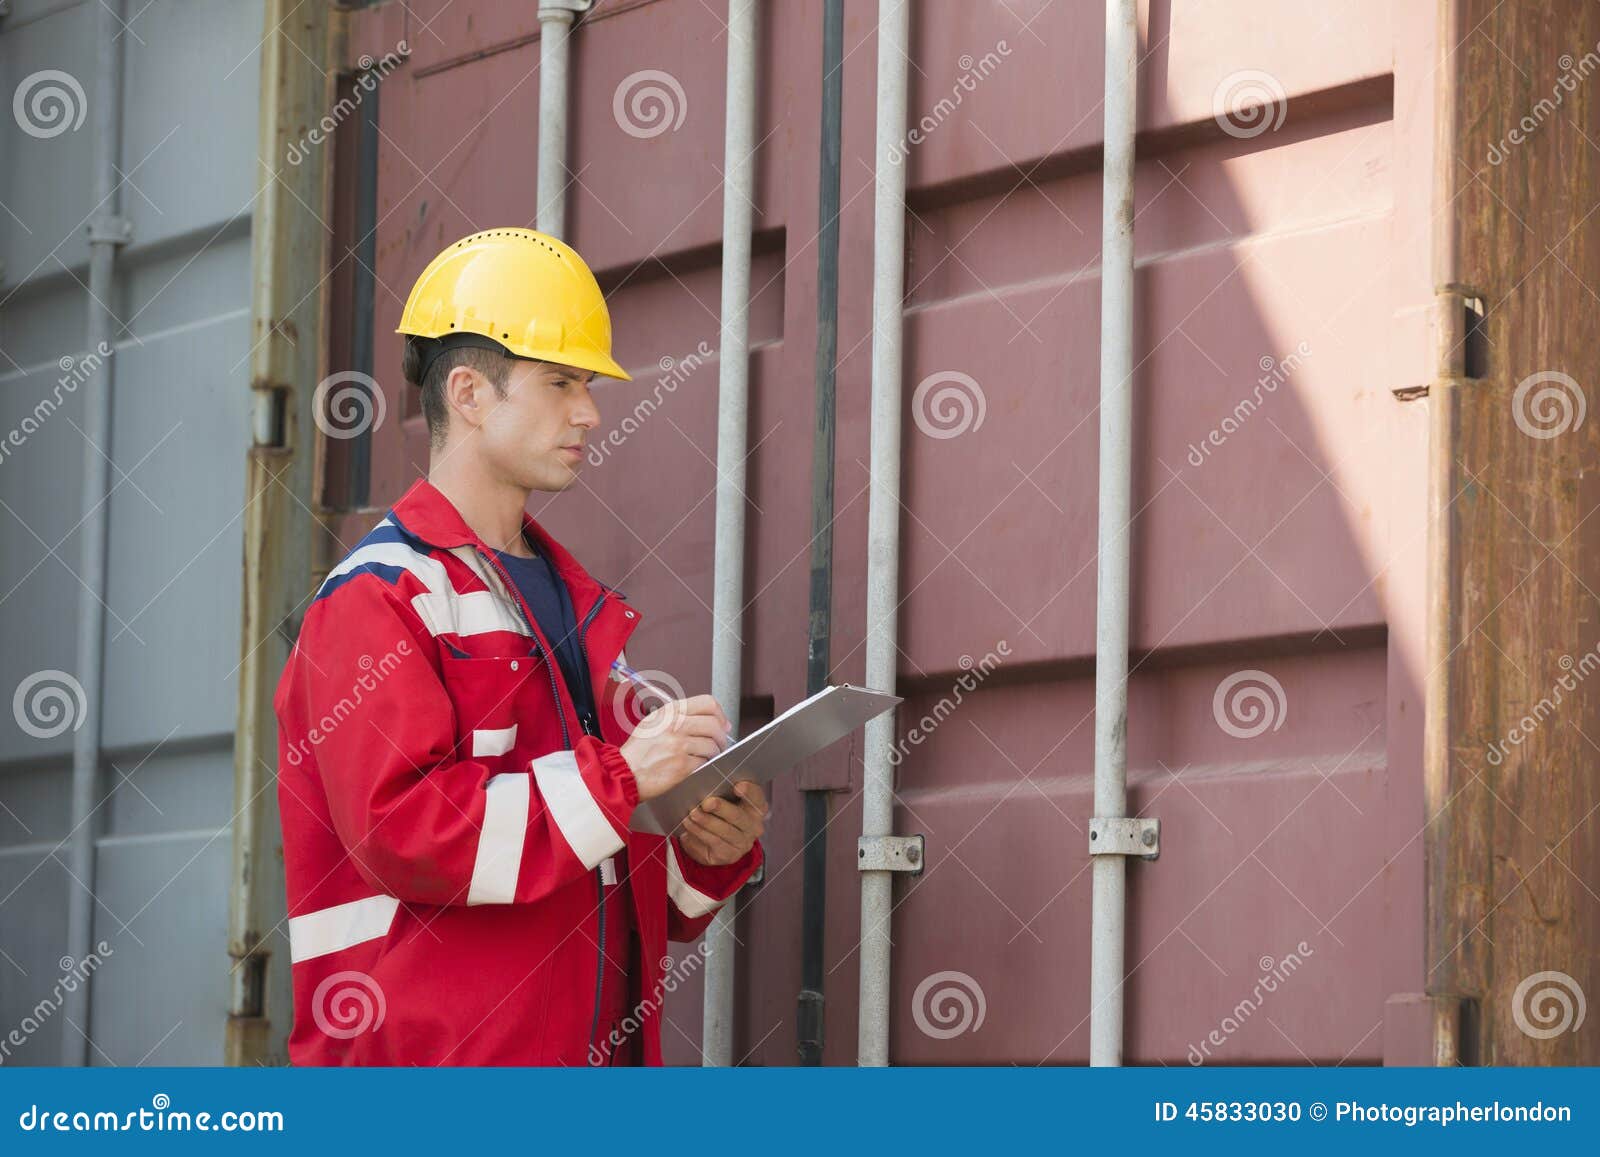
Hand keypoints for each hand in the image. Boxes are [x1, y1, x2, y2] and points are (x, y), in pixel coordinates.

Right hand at [618, 694, 732, 800]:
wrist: (623, 772)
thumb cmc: (638, 751)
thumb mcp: (654, 722)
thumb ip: (679, 717)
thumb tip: (710, 719)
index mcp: (670, 711)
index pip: (708, 703)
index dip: (720, 714)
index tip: (723, 724)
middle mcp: (675, 725)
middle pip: (714, 724)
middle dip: (721, 736)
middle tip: (719, 744)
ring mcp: (679, 745)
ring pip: (712, 745)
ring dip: (713, 753)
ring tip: (705, 757)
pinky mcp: (682, 765)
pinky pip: (704, 762)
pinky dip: (703, 765)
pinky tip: (694, 766)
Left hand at [679, 780, 767, 866]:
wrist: (713, 840)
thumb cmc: (718, 812)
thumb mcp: (723, 798)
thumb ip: (721, 789)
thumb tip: (706, 775)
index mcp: (757, 807)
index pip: (757, 797)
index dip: (749, 791)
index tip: (737, 786)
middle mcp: (754, 826)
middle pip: (739, 816)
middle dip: (721, 808)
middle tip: (707, 802)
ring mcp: (743, 842)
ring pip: (724, 831)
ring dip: (706, 821)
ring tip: (692, 813)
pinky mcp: (729, 855)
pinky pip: (713, 842)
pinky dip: (699, 833)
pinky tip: (689, 825)